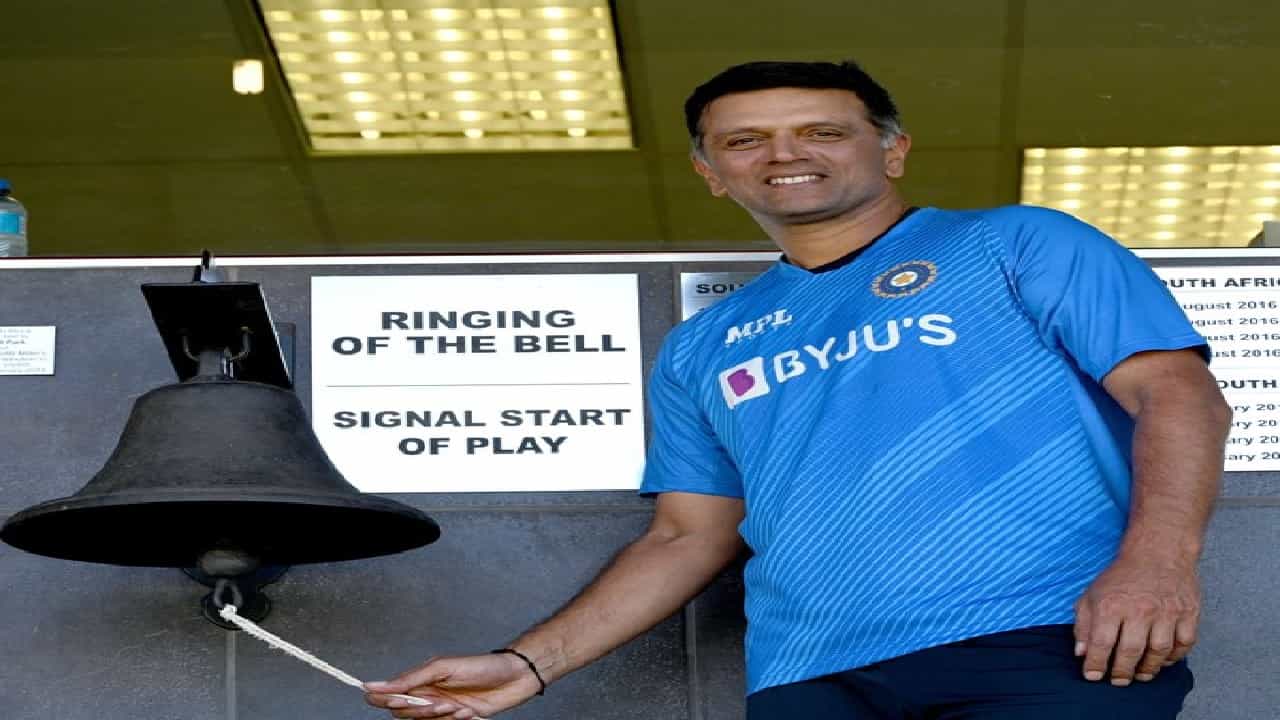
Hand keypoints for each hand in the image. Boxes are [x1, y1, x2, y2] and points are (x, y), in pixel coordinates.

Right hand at [364, 652, 541, 718]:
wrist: (514, 677)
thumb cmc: (481, 666)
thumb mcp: (442, 668)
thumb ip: (410, 679)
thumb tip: (375, 685)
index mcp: (421, 679)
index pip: (388, 694)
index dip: (385, 700)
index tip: (396, 702)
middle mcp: (428, 694)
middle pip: (403, 713)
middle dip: (421, 711)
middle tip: (441, 703)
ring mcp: (442, 709)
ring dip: (441, 717)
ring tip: (458, 706)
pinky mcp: (457, 719)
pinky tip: (469, 712)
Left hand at [1073, 553, 1200, 685]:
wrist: (1158, 552)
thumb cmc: (1121, 576)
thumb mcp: (1092, 594)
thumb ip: (1083, 624)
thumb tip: (1081, 653)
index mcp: (1111, 604)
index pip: (1101, 643)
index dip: (1095, 664)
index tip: (1092, 676)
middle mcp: (1139, 610)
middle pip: (1130, 652)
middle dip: (1122, 672)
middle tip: (1117, 681)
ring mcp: (1166, 612)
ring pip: (1158, 652)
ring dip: (1148, 669)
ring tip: (1139, 674)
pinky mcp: (1188, 613)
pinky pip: (1183, 644)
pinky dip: (1173, 657)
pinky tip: (1162, 660)